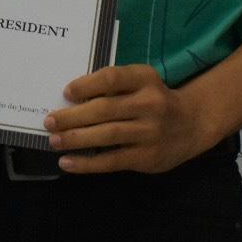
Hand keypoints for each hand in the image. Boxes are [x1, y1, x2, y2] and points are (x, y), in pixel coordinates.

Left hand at [45, 64, 213, 173]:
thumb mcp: (140, 82)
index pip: (113, 78)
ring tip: (54, 141)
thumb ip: (113, 85)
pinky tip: (67, 163)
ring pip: (107, 135)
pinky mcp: (147, 157)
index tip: (66, 92)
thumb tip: (69, 97)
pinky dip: (87, 163)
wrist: (192, 124)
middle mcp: (150, 104)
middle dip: (73, 117)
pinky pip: (112, 160)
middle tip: (49, 121)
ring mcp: (150, 132)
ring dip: (76, 139)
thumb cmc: (153, 99)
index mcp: (145, 79)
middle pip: (105, 109)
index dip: (87, 85)